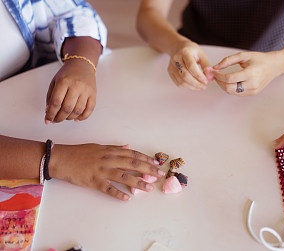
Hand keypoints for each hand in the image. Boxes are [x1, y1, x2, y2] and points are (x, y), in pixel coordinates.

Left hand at [45, 58, 96, 122]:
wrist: (82, 65)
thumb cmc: (67, 74)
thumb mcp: (55, 81)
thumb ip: (50, 97)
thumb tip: (49, 112)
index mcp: (64, 82)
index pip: (56, 102)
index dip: (51, 113)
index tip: (48, 119)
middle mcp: (76, 86)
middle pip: (67, 108)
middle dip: (59, 118)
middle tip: (55, 120)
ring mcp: (86, 90)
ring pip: (78, 110)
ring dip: (70, 118)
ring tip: (65, 118)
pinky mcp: (93, 94)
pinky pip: (89, 109)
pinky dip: (83, 117)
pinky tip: (77, 118)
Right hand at [50, 144, 165, 200]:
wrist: (61, 158)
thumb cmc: (79, 152)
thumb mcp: (98, 146)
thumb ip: (114, 148)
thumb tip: (127, 147)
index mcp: (110, 151)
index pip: (132, 154)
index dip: (146, 158)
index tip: (156, 163)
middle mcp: (109, 160)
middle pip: (133, 164)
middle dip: (148, 169)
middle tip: (160, 174)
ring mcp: (102, 171)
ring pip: (124, 177)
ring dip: (138, 182)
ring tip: (149, 187)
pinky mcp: (94, 181)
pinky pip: (108, 189)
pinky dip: (118, 193)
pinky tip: (127, 198)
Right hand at [167, 41, 208, 89]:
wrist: (178, 47)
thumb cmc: (191, 51)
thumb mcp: (201, 54)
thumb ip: (206, 65)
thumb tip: (210, 77)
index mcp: (185, 52)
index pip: (191, 66)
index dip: (199, 75)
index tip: (206, 81)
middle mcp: (176, 59)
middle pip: (185, 75)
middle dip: (196, 83)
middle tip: (204, 86)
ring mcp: (171, 66)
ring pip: (181, 81)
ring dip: (192, 86)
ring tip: (200, 87)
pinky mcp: (170, 71)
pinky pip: (178, 83)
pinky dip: (187, 86)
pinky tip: (193, 85)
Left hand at [212, 51, 280, 95]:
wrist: (274, 66)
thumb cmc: (259, 59)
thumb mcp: (243, 56)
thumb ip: (228, 60)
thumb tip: (215, 67)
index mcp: (250, 74)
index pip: (229, 78)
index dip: (218, 76)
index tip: (213, 71)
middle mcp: (252, 84)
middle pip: (228, 88)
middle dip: (219, 82)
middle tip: (215, 75)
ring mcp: (253, 90)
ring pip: (231, 92)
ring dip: (223, 86)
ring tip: (220, 78)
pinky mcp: (253, 93)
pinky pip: (237, 93)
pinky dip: (230, 88)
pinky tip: (228, 81)